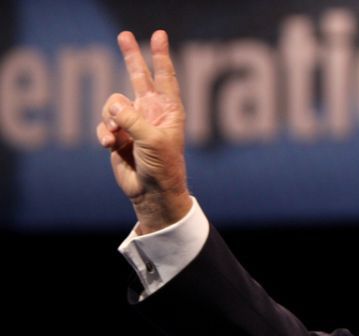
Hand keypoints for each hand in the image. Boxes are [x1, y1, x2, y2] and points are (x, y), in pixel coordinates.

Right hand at [96, 30, 190, 233]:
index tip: (159, 35)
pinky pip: (104, 123)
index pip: (164, 78)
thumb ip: (132, 118)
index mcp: (168, 111)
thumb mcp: (151, 140)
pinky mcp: (118, 134)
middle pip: (138, 77)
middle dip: (131, 56)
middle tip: (124, 35)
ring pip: (113, 104)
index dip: (160, 56)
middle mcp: (151, 112)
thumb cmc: (162, 166)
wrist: (151, 191)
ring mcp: (134, 122)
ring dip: (111, 118)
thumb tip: (113, 103)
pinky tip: (110, 144)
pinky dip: (105, 133)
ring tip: (116, 135)